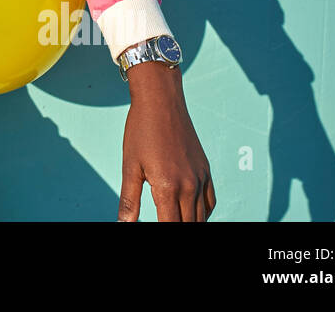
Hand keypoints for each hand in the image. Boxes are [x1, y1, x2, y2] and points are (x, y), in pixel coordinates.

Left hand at [117, 61, 214, 220]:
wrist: (161, 101)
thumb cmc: (141, 131)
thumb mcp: (130, 166)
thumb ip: (129, 199)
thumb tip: (124, 224)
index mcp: (167, 187)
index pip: (170, 226)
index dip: (163, 233)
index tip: (156, 232)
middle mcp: (189, 186)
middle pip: (188, 225)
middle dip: (177, 229)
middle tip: (164, 224)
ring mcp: (200, 178)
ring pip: (201, 216)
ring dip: (190, 224)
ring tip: (176, 222)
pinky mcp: (205, 170)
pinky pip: (210, 201)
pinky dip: (203, 214)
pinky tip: (191, 215)